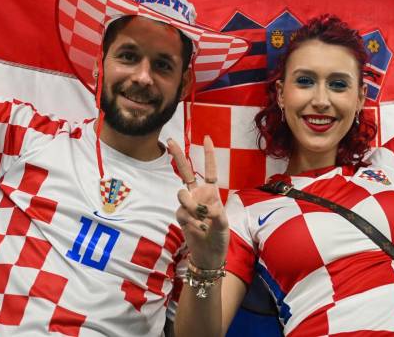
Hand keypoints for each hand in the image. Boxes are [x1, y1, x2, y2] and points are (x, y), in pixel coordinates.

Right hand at [167, 136, 228, 269]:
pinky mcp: (181, 215)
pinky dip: (191, 220)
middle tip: (170, 141)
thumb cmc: (219, 238)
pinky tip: (199, 228)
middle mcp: (199, 195)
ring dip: (190, 205)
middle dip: (178, 156)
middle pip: (186, 171)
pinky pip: (182, 212)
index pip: (210, 170)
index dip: (208, 155)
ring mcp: (188, 205)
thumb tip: (205, 208)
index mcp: (212, 193)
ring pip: (182, 194)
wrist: (208, 255)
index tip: (207, 138)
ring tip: (200, 217)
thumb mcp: (224, 225)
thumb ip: (216, 214)